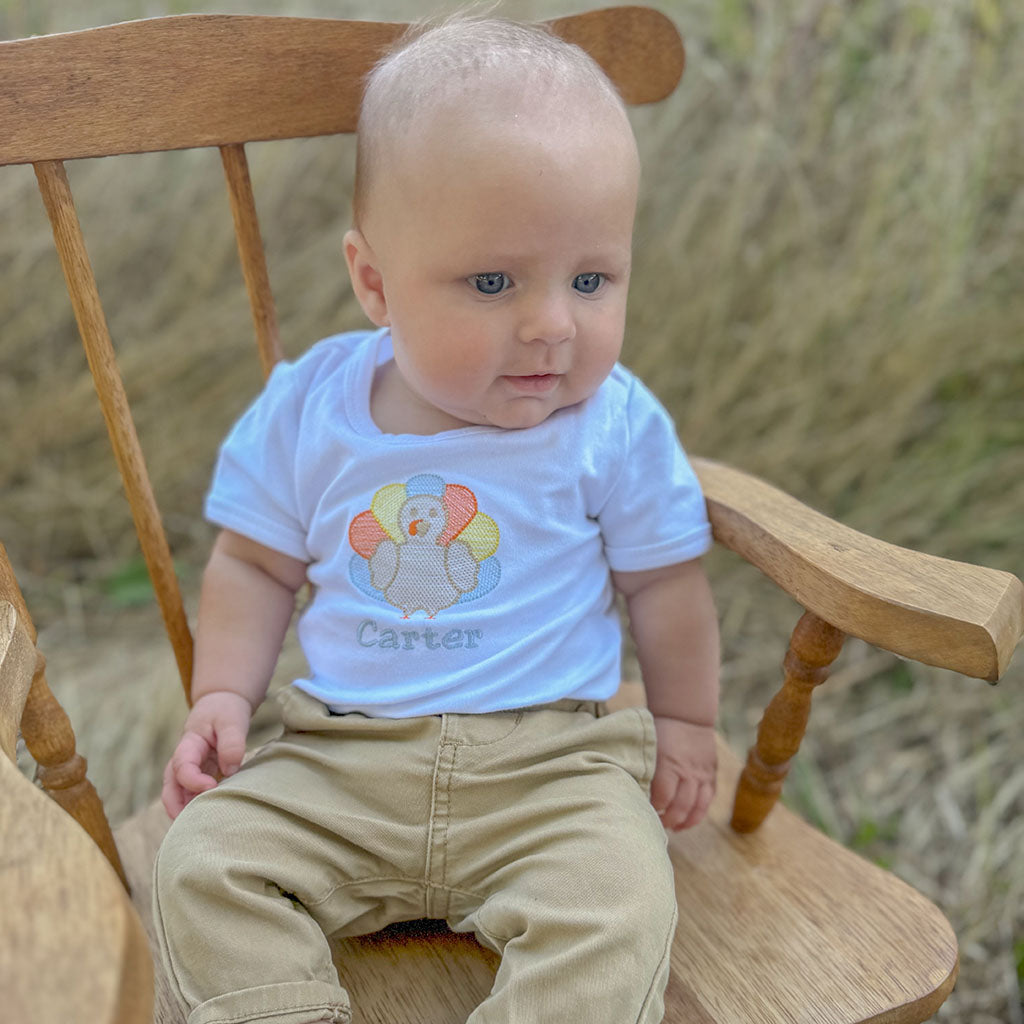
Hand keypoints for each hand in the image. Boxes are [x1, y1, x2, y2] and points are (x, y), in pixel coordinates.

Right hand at [161, 691, 252, 818]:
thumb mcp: (232, 720)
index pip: (182, 767)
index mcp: (189, 744)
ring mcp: (188, 771)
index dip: (193, 781)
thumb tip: (230, 769)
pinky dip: (194, 809)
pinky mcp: (197, 778)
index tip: (212, 787)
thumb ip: (232, 742)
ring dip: (184, 812)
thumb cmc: (225, 712)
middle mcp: (182, 760)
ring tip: (199, 829)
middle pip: (170, 788)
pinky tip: (208, 821)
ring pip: (177, 796)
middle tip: (192, 825)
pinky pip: (190, 796)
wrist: (221, 705)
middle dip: (176, 808)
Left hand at [650, 716, 716, 830]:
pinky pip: (708, 799)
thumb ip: (645, 770)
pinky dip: (700, 812)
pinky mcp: (712, 774)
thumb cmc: (660, 732)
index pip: (662, 798)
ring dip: (686, 821)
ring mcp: (702, 774)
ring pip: (698, 807)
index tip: (644, 813)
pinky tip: (689, 819)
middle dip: (669, 820)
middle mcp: (688, 772)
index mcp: (669, 764)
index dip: (654, 810)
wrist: (686, 715)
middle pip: (681, 807)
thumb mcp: (648, 747)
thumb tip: (635, 794)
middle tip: (657, 825)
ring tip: (674, 828)